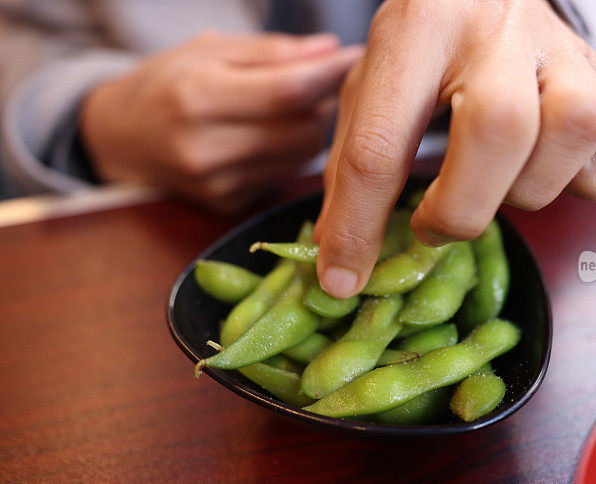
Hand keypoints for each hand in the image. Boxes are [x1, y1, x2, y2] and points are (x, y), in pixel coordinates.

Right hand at [81, 31, 362, 212]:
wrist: (121, 138)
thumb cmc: (168, 81)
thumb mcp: (209, 49)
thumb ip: (271, 52)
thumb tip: (329, 51)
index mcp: (197, 98)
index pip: (287, 91)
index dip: (330, 74)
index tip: (358, 57)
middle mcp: (205, 149)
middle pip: (304, 131)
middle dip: (323, 103)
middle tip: (320, 82)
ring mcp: (217, 185)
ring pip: (301, 157)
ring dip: (311, 129)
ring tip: (296, 106)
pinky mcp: (228, 206)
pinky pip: (284, 175)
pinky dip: (291, 153)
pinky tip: (275, 136)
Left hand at [315, 0, 595, 297]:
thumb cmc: (426, 50)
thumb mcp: (372, 89)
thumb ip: (354, 167)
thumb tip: (342, 264)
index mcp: (419, 27)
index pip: (381, 141)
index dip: (357, 225)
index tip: (346, 277)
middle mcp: (499, 30)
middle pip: (499, 128)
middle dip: (461, 206)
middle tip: (437, 221)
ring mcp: (568, 49)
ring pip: (574, 133)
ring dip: (530, 188)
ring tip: (498, 181)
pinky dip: (588, 181)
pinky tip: (550, 168)